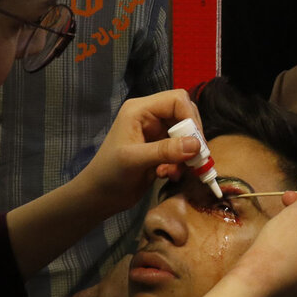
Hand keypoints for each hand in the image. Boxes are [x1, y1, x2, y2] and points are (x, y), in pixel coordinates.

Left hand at [77, 90, 204, 214]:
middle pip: (185, 115)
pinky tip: (167, 175)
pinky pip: (182, 151)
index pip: (176, 100)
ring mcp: (156, 133)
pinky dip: (180, 164)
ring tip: (174, 173)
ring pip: (186, 135)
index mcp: (140, 110)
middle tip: (194, 159)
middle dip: (192, 138)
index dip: (190, 118)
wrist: (100, 196)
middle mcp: (150, 117)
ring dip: (186, 155)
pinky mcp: (161, 149)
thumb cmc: (109, 173)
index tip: (197, 142)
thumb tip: (196, 145)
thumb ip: (165, 151)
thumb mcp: (134, 160)